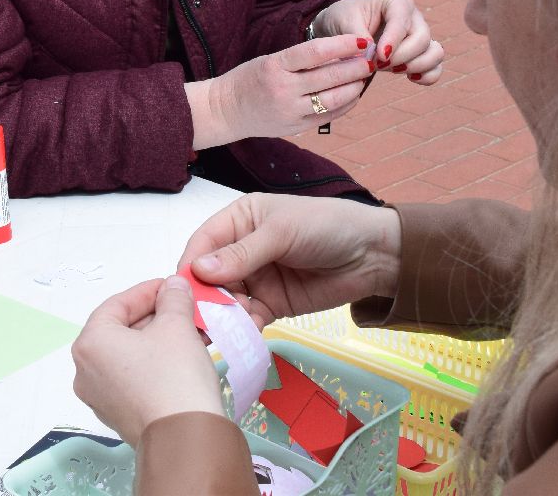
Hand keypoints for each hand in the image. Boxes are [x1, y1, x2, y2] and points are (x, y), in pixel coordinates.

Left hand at [71, 277, 224, 444]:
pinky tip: (181, 359)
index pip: (116, 305)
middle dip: (154, 317)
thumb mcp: (177, 326)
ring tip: (188, 332)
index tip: (169, 286)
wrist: (186, 438)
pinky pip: (133, 379)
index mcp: (90, 344)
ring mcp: (100, 397)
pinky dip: (154, 365)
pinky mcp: (118, 416)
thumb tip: (173, 286)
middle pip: (120, 331)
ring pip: (128, 356)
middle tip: (182, 309)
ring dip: (157, 341)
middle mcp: (86, 371)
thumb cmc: (174, 378)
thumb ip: (173, 299)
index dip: (146, 291)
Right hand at [178, 193, 401, 328]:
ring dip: (221, 314)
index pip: (204, 243)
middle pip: (210, 275)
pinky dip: (242, 327)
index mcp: (240, 220)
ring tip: (218, 331)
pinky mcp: (272, 303)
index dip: (191, 265)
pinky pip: (249, 317)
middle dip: (204, 296)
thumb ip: (242, 254)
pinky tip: (241, 336)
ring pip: (226, 299)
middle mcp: (242, 249)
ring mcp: (256, 278)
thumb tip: (198, 270)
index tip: (183, 289)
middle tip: (198, 319)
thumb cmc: (326, 227)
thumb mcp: (282, 233)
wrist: (374, 255)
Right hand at [186, 34, 373, 148]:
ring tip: (364, 77)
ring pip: (332, 99)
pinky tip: (353, 95)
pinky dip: (345, 105)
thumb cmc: (249, 80)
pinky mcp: (295, 126)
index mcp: (274, 66)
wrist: (225, 110)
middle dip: (355, 67)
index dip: (341, 45)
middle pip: (328, 76)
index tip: (360, 40)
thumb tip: (338, 54)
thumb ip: (298, 60)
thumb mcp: (268, 61)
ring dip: (354, 87)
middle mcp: (282, 89)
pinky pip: (327, 116)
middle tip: (371, 59)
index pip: (314, 51)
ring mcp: (289, 110)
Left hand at [312, 0, 443, 83]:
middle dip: (401, 56)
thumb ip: (357, 35)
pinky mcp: (422, 53)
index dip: (393, 41)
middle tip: (378, 65)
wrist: (344, 29)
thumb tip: (371, 53)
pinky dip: (427, 76)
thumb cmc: (344, 19)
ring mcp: (421, 35)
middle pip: (422, 39)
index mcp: (397, 2)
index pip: (402, 21)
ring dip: (416, 66)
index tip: (379, 56)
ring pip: (435, 52)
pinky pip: (436, 67)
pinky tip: (409, 78)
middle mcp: (414, 17)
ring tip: (391, 70)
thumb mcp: (344, 21)